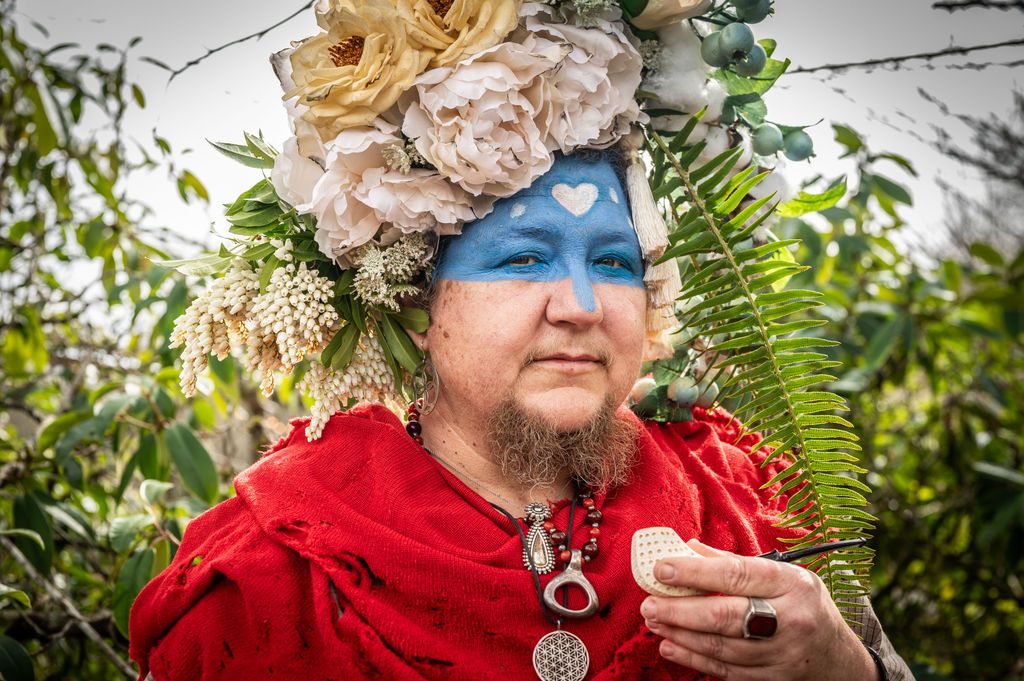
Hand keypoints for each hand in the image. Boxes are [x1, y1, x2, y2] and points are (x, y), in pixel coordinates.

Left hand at [639, 539, 877, 680]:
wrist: (840, 658)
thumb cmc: (804, 605)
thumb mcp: (784, 575)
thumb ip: (736, 562)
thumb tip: (689, 548)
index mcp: (792, 584)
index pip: (736, 574)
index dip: (694, 572)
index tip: (661, 569)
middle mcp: (790, 619)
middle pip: (724, 616)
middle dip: (679, 610)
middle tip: (649, 604)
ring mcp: (783, 654)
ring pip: (721, 647)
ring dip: (681, 635)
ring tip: (655, 622)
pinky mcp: (772, 679)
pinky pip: (726, 671)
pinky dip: (695, 659)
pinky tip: (672, 646)